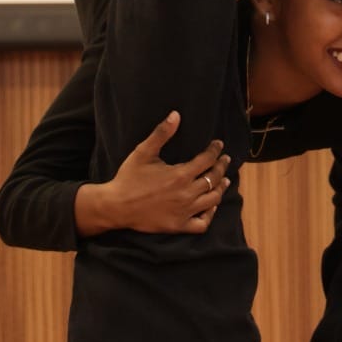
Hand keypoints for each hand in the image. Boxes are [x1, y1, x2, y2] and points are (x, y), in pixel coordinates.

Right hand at [75, 111, 230, 235]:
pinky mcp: (179, 226)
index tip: (218, 145)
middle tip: (225, 160)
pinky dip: (210, 215)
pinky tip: (211, 207)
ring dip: (221, 188)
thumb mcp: (143, 152)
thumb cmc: (129, 178)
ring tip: (225, 181)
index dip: (215, 150)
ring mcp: (184, 211)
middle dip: (222, 167)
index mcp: (180, 174)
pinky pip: (202, 223)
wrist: (116, 206)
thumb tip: (176, 115)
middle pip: (214, 178)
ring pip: (212, 200)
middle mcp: (187, 193)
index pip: (207, 159)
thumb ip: (161, 134)